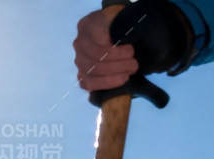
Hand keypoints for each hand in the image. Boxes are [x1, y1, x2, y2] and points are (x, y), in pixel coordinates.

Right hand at [76, 0, 191, 90]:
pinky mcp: (82, 75)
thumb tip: (123, 39)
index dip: (116, 48)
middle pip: (96, 56)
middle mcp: (80, 42)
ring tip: (130, 70)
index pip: (99, 38)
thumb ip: (121, 26)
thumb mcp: (122, 20)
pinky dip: (107, 83)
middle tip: (134, 63)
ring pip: (93, 70)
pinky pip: (89, 83)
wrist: (118, 38)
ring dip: (115, 73)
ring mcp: (79, 60)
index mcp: (87, 25)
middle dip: (118, 62)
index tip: (131, 50)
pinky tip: (122, 79)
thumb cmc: (121, 28)